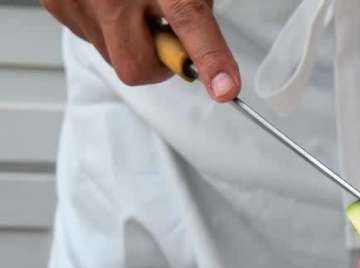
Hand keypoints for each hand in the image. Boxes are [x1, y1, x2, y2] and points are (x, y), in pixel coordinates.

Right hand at [42, 0, 239, 100]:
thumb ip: (196, 10)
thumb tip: (210, 58)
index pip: (188, 20)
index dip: (210, 58)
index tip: (225, 87)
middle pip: (137, 66)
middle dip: (157, 59)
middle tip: (164, 31)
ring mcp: (74, 0)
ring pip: (114, 57)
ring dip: (132, 43)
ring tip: (132, 4)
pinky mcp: (56, 4)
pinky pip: (92, 39)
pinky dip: (108, 29)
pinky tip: (111, 3)